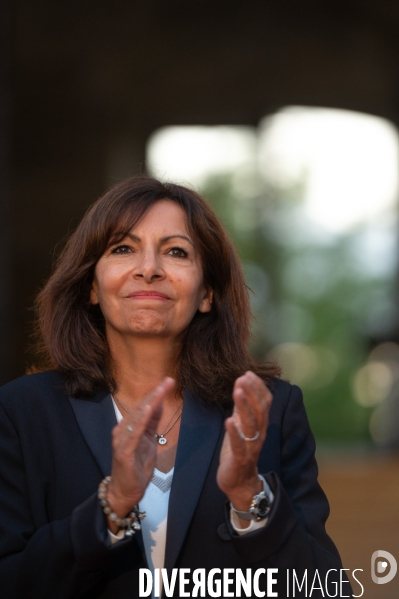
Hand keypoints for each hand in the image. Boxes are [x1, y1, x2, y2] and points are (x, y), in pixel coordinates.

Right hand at [106, 377, 174, 525]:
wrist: (125, 492)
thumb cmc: (136, 467)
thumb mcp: (149, 441)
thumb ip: (152, 424)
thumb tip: (158, 403)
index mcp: (129, 427)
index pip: (144, 406)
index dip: (156, 393)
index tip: (169, 381)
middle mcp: (123, 430)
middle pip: (141, 408)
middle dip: (155, 394)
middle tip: (168, 381)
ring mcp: (122, 440)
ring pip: (138, 417)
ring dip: (150, 402)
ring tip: (160, 390)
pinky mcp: (124, 452)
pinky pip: (133, 434)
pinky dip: (140, 421)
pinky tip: (148, 410)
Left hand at [217, 371, 271, 516]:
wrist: (239, 483)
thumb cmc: (238, 452)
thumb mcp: (240, 426)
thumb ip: (241, 409)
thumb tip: (240, 385)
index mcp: (260, 425)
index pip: (264, 403)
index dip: (258, 387)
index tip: (248, 373)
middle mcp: (259, 434)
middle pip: (259, 410)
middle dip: (252, 392)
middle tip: (243, 377)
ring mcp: (251, 447)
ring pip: (251, 424)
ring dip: (244, 406)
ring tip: (238, 391)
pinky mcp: (240, 459)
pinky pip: (239, 445)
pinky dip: (234, 433)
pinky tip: (228, 421)